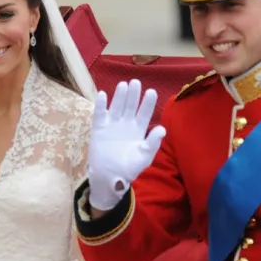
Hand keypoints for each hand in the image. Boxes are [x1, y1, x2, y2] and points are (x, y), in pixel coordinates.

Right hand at [87, 80, 165, 211]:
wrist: (109, 178)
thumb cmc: (129, 168)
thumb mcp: (144, 156)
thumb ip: (153, 143)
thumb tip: (162, 129)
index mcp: (138, 130)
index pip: (144, 113)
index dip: (147, 103)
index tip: (151, 92)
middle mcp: (126, 124)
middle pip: (130, 106)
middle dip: (133, 95)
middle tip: (136, 82)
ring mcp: (112, 125)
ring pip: (116, 107)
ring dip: (119, 96)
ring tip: (123, 85)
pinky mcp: (99, 129)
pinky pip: (99, 115)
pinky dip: (100, 105)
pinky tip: (102, 95)